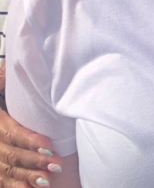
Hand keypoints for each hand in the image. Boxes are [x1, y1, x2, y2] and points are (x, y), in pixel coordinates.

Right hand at [0, 66, 62, 187]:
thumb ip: (4, 78)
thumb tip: (14, 69)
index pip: (10, 133)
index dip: (29, 140)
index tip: (50, 146)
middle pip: (9, 155)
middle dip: (33, 162)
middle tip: (56, 166)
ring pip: (4, 170)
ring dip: (26, 177)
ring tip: (46, 181)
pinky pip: (0, 179)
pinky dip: (13, 186)